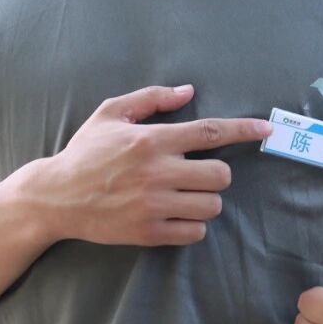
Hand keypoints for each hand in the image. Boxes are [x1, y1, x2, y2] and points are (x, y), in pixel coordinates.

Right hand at [34, 84, 271, 246]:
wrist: (56, 197)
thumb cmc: (86, 151)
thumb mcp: (112, 113)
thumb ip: (152, 99)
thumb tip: (188, 91)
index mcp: (152, 139)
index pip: (210, 132)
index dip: (244, 130)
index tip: (266, 130)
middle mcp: (158, 172)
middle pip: (220, 174)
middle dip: (217, 172)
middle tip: (198, 172)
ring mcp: (154, 205)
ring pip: (211, 205)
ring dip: (205, 199)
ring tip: (185, 194)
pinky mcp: (149, 232)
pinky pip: (195, 232)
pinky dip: (193, 224)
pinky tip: (177, 214)